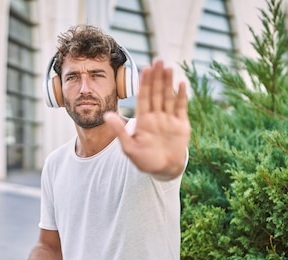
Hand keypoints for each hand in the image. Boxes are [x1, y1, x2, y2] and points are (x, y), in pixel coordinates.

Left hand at [104, 59, 189, 179]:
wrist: (164, 170)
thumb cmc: (145, 160)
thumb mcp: (129, 148)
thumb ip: (119, 131)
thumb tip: (106, 115)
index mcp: (143, 120)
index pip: (143, 97)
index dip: (144, 83)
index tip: (144, 69)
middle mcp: (156, 116)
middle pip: (156, 93)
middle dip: (156, 77)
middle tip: (157, 61)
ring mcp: (169, 119)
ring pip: (168, 97)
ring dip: (168, 82)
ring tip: (168, 68)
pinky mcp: (181, 125)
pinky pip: (181, 107)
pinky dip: (181, 96)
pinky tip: (181, 84)